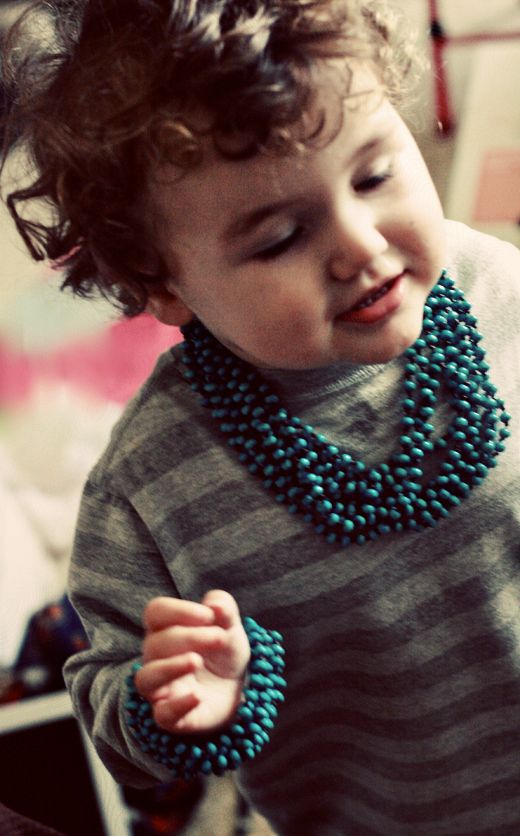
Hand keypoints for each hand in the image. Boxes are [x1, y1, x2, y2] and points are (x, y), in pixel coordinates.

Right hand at [134, 590, 250, 734]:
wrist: (238, 688)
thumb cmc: (223, 651)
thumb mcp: (230, 626)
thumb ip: (224, 608)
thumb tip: (214, 605)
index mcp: (166, 630)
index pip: (155, 613)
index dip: (179, 611)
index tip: (209, 616)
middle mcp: (156, 658)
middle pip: (155, 643)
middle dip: (189, 637)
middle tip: (220, 638)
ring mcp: (162, 688)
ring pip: (146, 678)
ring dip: (169, 667)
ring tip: (196, 661)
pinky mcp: (172, 717)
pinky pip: (162, 715)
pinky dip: (178, 705)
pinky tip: (198, 697)